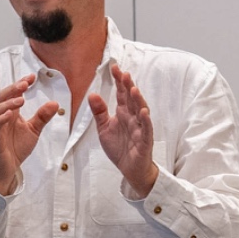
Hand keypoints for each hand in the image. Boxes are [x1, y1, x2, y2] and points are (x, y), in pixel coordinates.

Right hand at [0, 75, 58, 194]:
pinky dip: (1, 119)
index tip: (32, 77)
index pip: (14, 93)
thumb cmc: (16, 148)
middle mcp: (1, 117)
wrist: (6, 168)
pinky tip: (10, 114)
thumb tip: (55, 103)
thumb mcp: (33, 130)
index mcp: (11, 113)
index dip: (21, 84)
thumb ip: (42, 117)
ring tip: (21, 98)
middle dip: (14, 88)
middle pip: (3, 97)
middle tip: (25, 83)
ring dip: (9, 103)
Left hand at [88, 66, 157, 196]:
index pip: (121, 94)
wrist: (129, 169)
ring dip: (138, 100)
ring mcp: (141, 128)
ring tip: (133, 89)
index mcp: (123, 113)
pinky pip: (147, 129)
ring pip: (141, 111)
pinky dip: (146, 121)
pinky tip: (143, 112)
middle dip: (128, 86)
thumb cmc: (120, 148)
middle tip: (124, 74)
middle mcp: (133, 118)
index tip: (114, 68)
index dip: (119, 81)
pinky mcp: (145, 140)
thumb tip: (92, 94)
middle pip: (132, 99)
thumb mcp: (104, 128)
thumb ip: (99, 112)